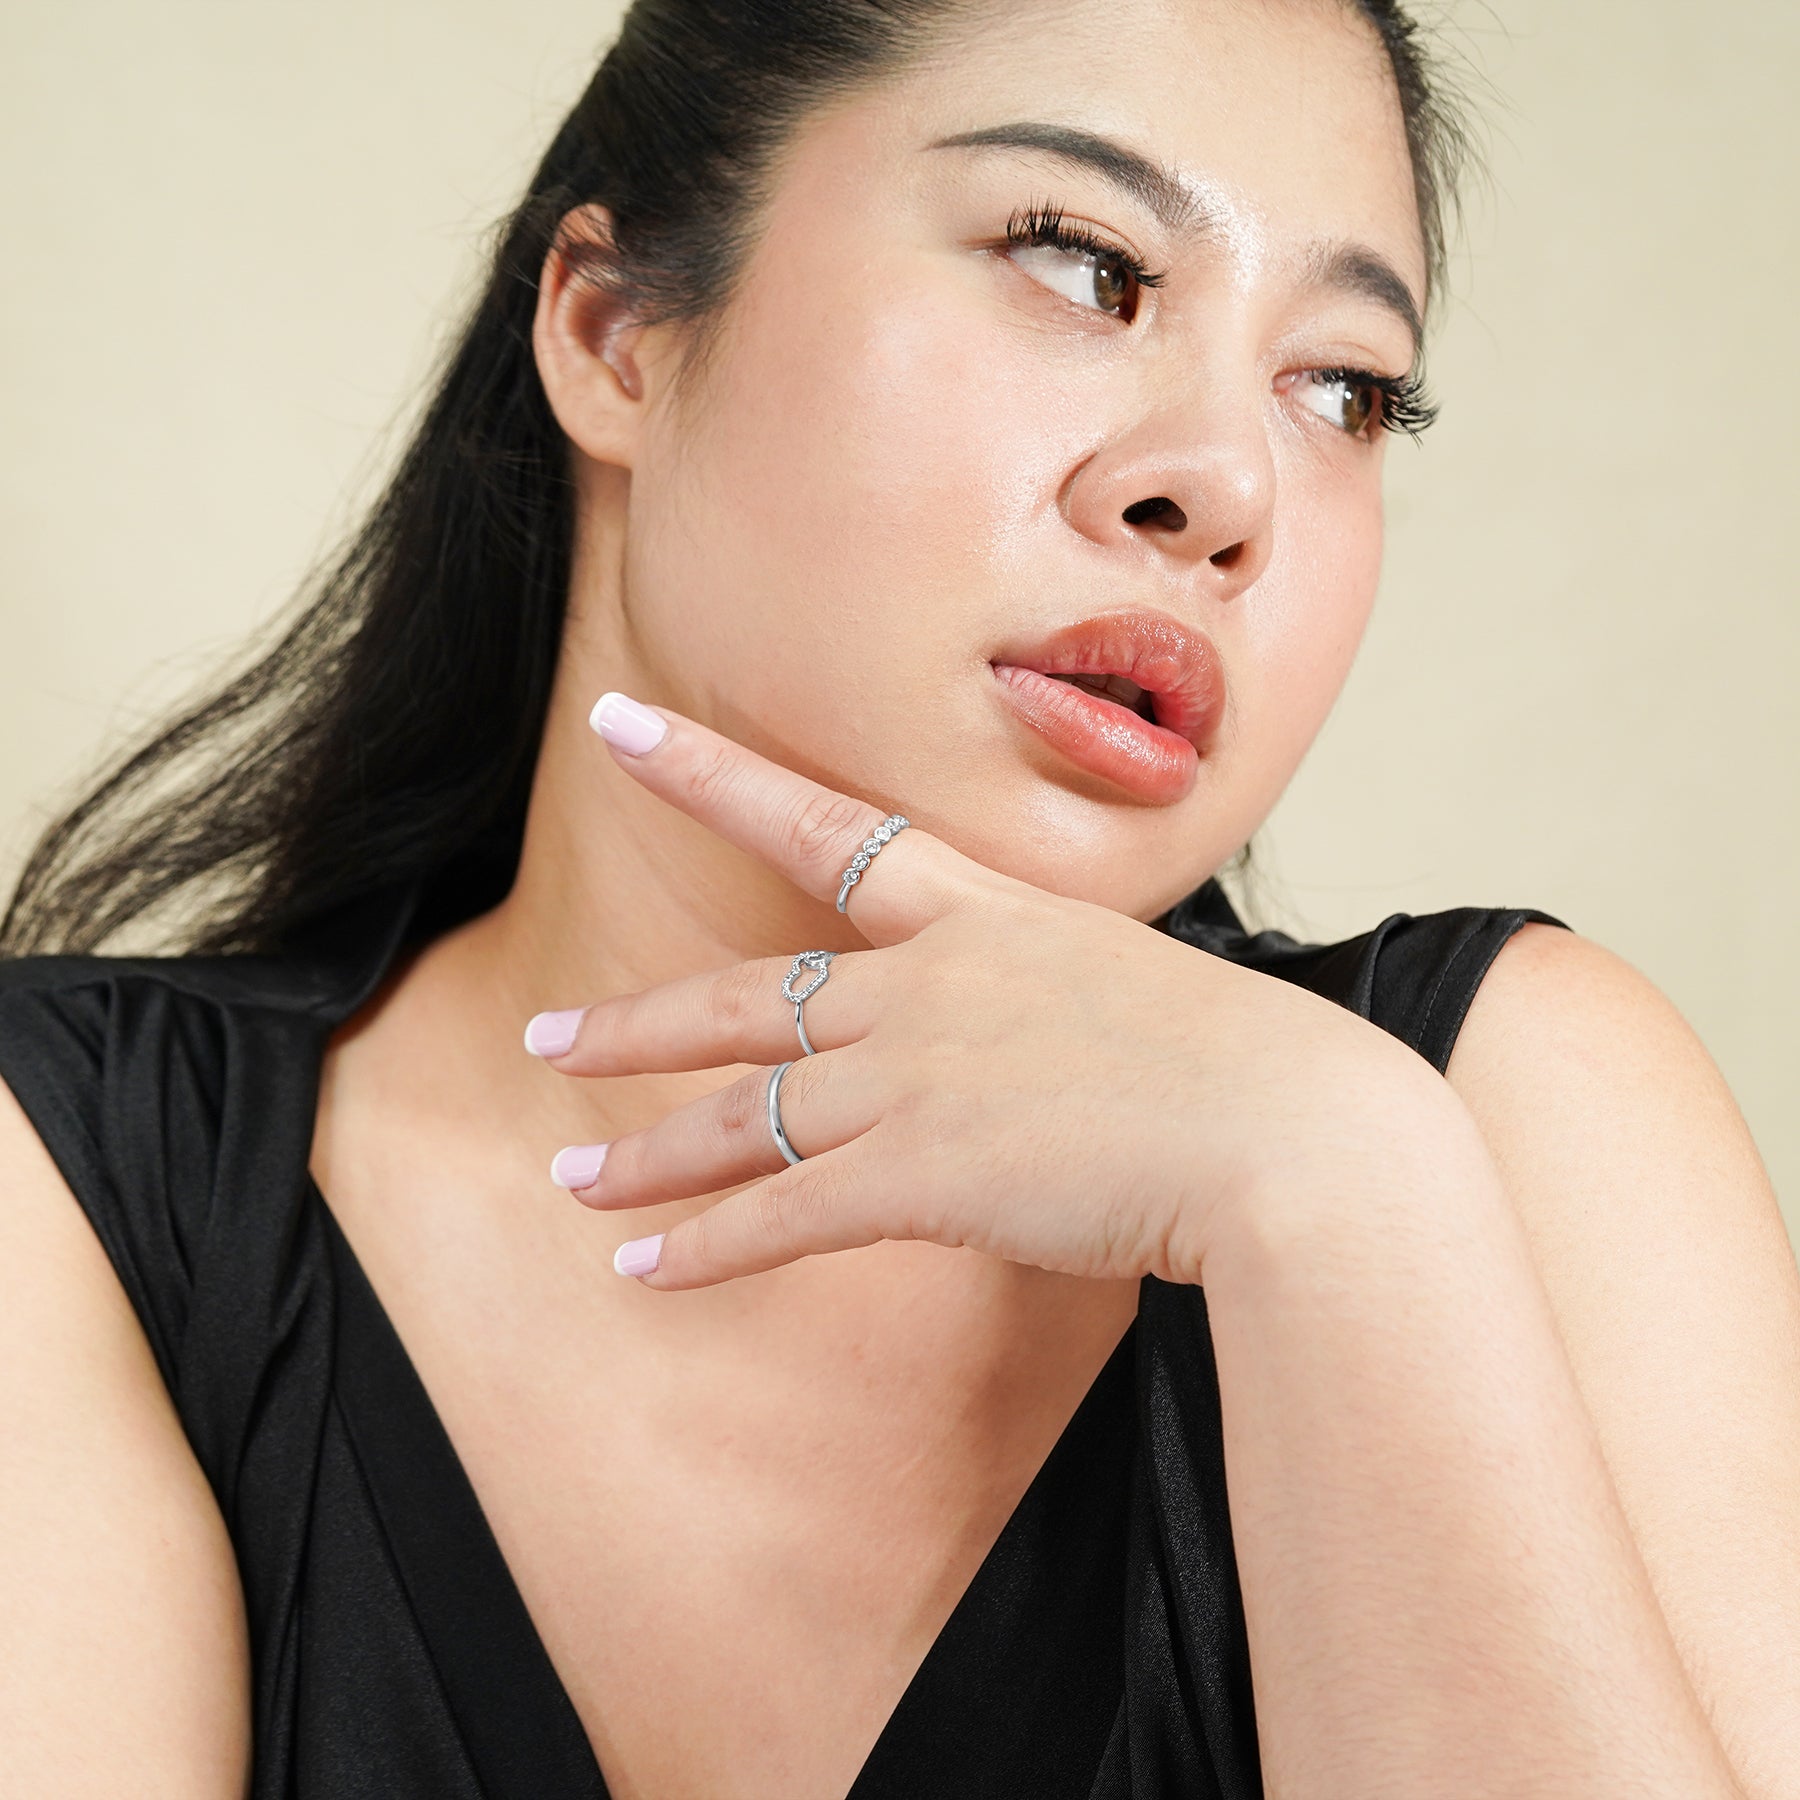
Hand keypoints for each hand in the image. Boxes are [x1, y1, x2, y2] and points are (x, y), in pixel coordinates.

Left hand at [528, 691, 1426, 1288]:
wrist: (1297, 1130)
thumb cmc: (1251, 1067)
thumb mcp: (1143, 992)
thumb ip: (1056, 1008)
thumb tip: (1029, 1049)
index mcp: (987, 915)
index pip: (825, 824)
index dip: (710, 770)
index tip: (619, 726)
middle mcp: (928, 981)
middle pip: (747, 998)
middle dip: (639, 1020)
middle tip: (549, 1031)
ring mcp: (915, 1074)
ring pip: (741, 1113)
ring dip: (648, 1154)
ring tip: (576, 1181)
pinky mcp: (920, 1172)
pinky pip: (780, 1215)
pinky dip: (706, 1248)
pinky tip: (646, 1271)